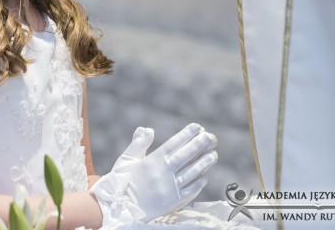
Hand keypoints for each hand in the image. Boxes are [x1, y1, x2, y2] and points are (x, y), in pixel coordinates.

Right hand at [91, 124, 217, 227]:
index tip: (198, 127)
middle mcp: (164, 172)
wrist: (120, 208)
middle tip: (211, 136)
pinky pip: (190, 190)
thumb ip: (138, 143)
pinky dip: (199, 182)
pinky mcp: (173, 201)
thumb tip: (148, 129)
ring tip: (214, 154)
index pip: (174, 144)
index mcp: (152, 160)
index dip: (187, 134)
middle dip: (200, 144)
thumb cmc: (121, 181)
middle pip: (186, 155)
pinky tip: (205, 175)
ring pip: (192, 172)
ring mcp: (170, 187)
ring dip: (204, 162)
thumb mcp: (126, 159)